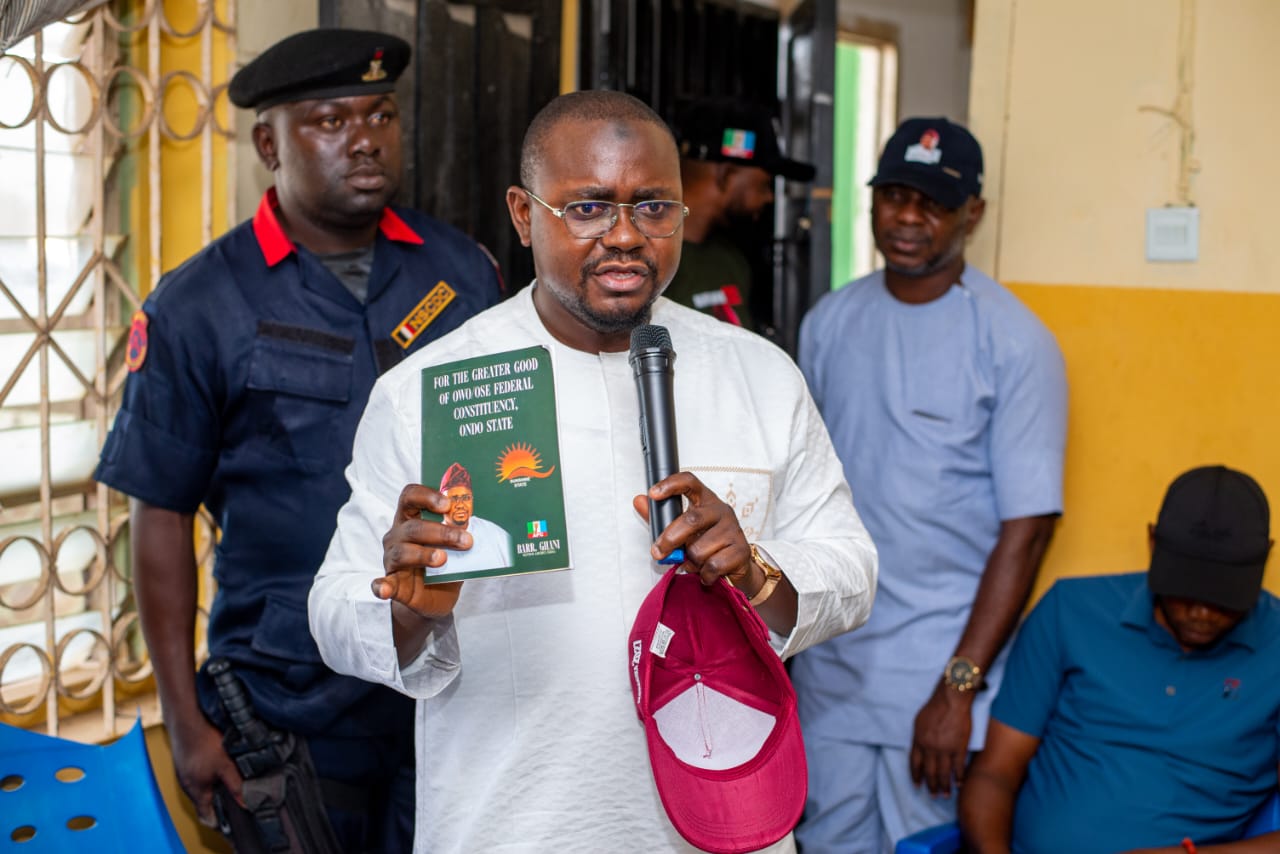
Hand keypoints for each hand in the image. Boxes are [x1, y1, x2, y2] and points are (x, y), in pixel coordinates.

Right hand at [169, 715, 242, 826]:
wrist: (186, 719)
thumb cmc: (202, 741)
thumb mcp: (225, 765)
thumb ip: (236, 785)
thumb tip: (246, 802)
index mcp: (196, 791)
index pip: (206, 816)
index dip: (220, 820)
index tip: (232, 818)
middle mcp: (187, 785)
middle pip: (204, 802)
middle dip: (220, 801)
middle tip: (236, 795)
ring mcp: (184, 773)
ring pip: (202, 787)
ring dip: (215, 785)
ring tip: (230, 777)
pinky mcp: (185, 762)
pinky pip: (198, 774)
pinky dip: (208, 774)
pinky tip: (218, 763)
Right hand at [375, 484, 466, 618]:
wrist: (435, 597)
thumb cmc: (445, 564)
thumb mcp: (456, 546)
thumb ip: (460, 533)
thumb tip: (473, 521)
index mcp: (410, 519)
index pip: (410, 497)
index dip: (427, 496)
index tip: (448, 505)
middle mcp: (397, 536)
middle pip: (413, 527)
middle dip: (442, 532)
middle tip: (466, 540)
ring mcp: (392, 560)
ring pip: (402, 552)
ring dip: (424, 554)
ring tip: (443, 559)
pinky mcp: (392, 584)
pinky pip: (382, 584)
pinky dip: (382, 586)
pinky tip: (384, 589)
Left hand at [632, 471, 756, 591]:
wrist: (738, 567)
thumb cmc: (707, 544)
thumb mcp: (684, 530)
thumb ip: (661, 518)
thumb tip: (638, 500)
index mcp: (706, 501)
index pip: (690, 482)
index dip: (670, 485)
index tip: (653, 494)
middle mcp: (721, 511)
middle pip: (692, 519)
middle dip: (670, 539)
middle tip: (658, 553)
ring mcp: (733, 530)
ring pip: (699, 549)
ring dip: (691, 562)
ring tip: (695, 563)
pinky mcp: (741, 551)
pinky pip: (712, 566)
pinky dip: (704, 575)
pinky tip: (706, 573)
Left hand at [910, 681, 973, 796]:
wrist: (951, 700)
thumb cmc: (935, 707)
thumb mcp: (919, 721)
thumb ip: (918, 737)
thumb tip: (918, 750)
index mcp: (918, 740)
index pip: (915, 764)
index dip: (916, 776)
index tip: (917, 785)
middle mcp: (930, 748)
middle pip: (929, 772)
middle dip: (931, 785)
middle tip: (933, 796)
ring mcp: (945, 749)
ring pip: (943, 773)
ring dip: (944, 786)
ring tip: (945, 795)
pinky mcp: (959, 748)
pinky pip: (958, 768)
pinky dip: (959, 778)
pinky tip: (959, 785)